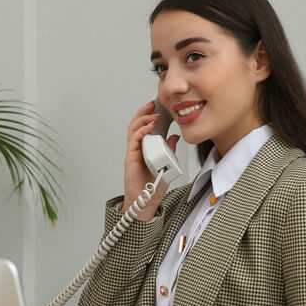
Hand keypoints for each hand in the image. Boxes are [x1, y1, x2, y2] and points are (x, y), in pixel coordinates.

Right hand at [123, 100, 179, 219]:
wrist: (145, 201)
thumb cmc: (153, 185)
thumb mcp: (167, 164)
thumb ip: (169, 150)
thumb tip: (175, 137)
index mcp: (145, 148)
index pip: (144, 127)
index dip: (148, 116)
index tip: (156, 107)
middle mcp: (137, 148)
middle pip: (136, 124)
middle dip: (143, 113)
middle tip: (152, 104)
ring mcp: (133, 152)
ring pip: (134, 129)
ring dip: (142, 119)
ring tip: (152, 114)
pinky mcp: (131, 157)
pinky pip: (134, 140)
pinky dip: (141, 131)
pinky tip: (149, 126)